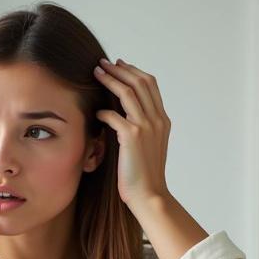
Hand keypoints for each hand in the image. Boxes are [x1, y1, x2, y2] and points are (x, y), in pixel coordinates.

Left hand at [93, 58, 170, 208]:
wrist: (149, 195)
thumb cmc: (143, 176)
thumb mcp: (146, 147)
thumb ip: (140, 129)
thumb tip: (123, 117)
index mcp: (162, 120)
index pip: (150, 85)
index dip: (133, 71)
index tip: (118, 65)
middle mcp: (157, 119)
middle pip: (140, 82)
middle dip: (120, 69)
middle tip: (102, 63)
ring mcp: (146, 127)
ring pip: (128, 92)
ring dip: (111, 80)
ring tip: (96, 73)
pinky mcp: (132, 137)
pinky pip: (115, 115)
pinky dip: (104, 110)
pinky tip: (96, 112)